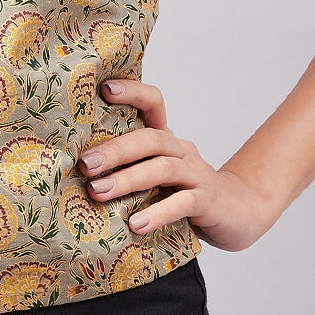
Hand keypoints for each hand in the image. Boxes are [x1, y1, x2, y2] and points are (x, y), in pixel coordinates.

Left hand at [78, 79, 276, 251]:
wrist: (237, 215)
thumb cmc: (184, 194)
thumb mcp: (156, 177)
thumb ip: (128, 169)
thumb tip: (76, 172)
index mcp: (166, 140)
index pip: (153, 103)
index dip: (132, 92)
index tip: (104, 89)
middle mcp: (182, 150)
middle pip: (150, 139)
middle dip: (115, 150)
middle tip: (86, 164)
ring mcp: (196, 174)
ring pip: (162, 169)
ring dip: (127, 179)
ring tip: (99, 192)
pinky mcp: (208, 201)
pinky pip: (182, 203)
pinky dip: (157, 213)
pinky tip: (135, 225)